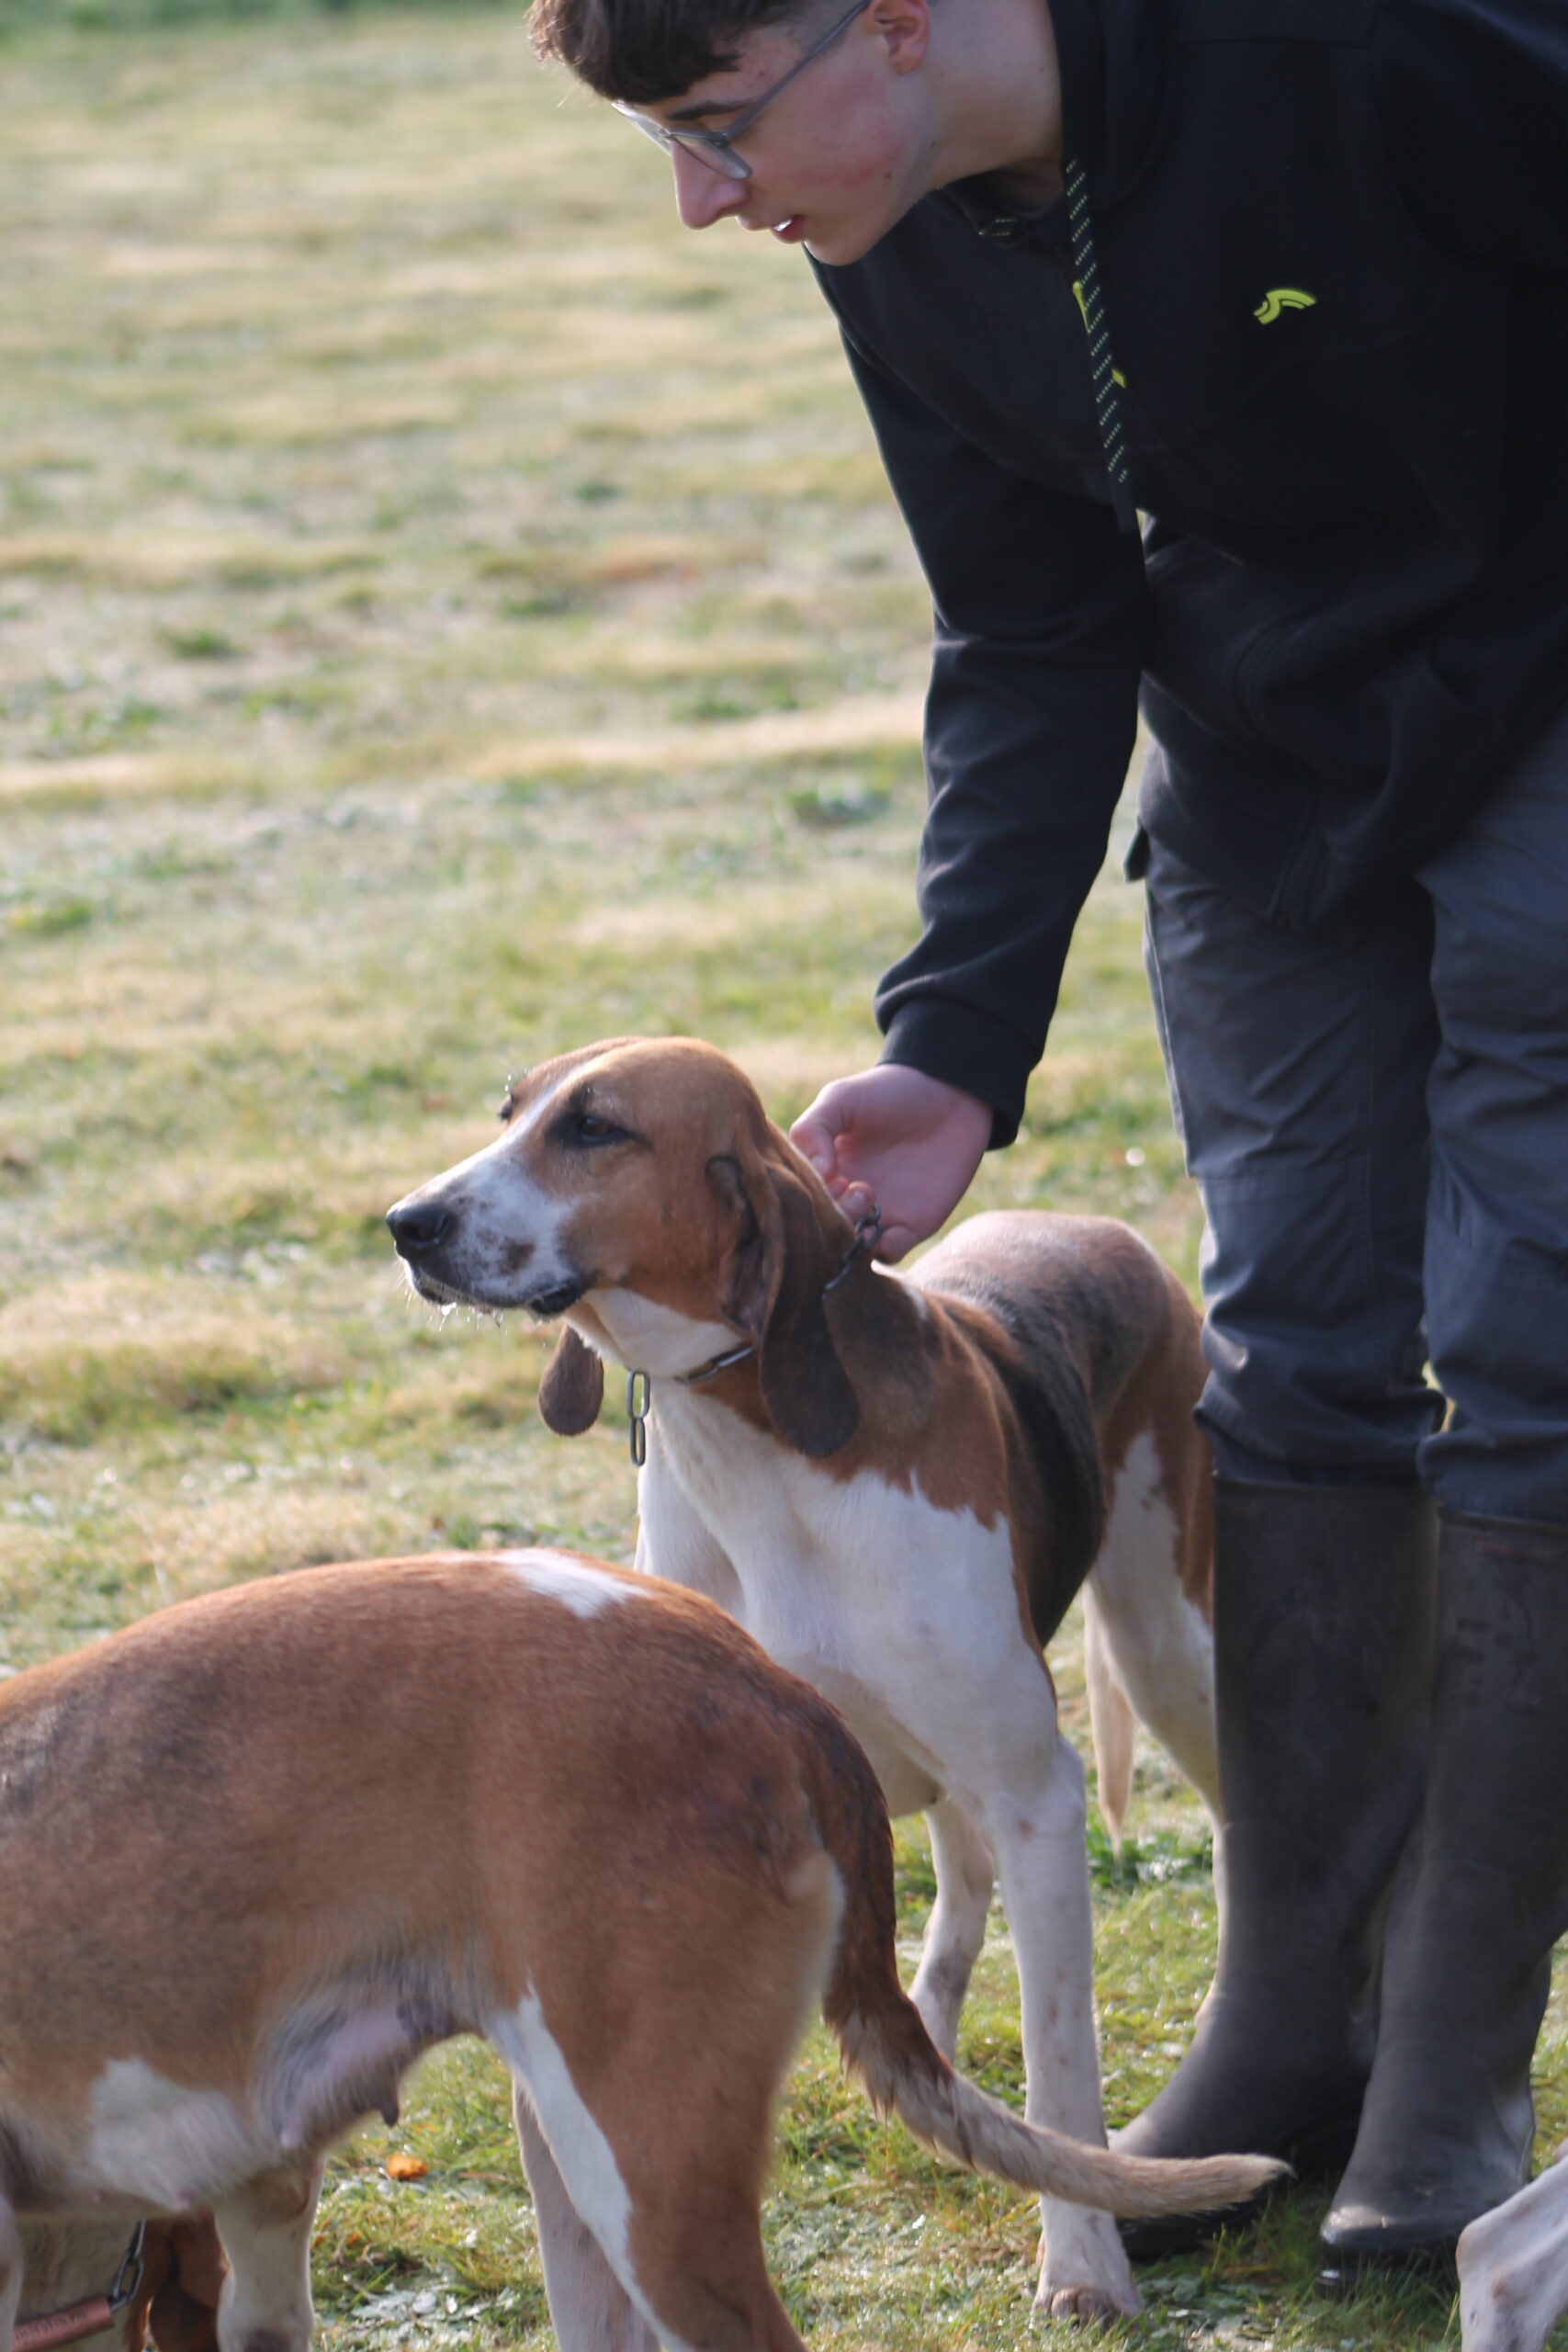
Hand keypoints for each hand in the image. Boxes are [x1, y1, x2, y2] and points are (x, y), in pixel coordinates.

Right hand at [790, 1065, 992, 1261]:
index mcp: (823, 1170)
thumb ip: (814, 1129)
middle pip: (825, 1228)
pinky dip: (884, 1250)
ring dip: (853, 1236)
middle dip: (831, 1216)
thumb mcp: (842, 1099)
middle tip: (852, 1186)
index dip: (808, 1195)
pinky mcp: (912, 1225)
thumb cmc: (890, 1092)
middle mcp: (846, 1197)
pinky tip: (885, 1230)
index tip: (828, 1175)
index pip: (802, 1199)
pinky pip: (890, 1253)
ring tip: (868, 1197)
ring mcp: (878, 1213)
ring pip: (852, 1247)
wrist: (950, 1092)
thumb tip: (816, 1173)